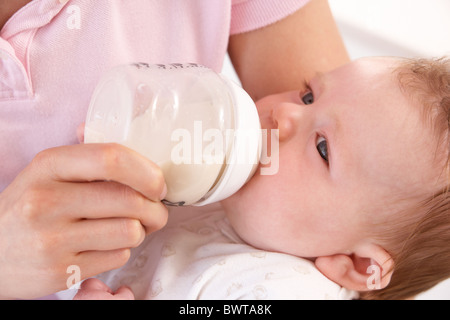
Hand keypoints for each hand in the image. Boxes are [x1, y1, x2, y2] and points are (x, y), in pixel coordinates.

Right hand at [0, 143, 167, 298]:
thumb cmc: (29, 207)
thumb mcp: (47, 172)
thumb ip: (88, 155)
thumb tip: (135, 138)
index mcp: (49, 166)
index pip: (112, 158)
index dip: (147, 171)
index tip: (159, 183)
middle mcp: (47, 201)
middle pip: (129, 199)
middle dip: (156, 207)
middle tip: (155, 210)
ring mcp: (52, 240)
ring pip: (130, 231)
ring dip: (141, 230)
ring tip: (130, 227)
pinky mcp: (60, 272)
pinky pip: (118, 257)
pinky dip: (122, 250)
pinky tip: (107, 245)